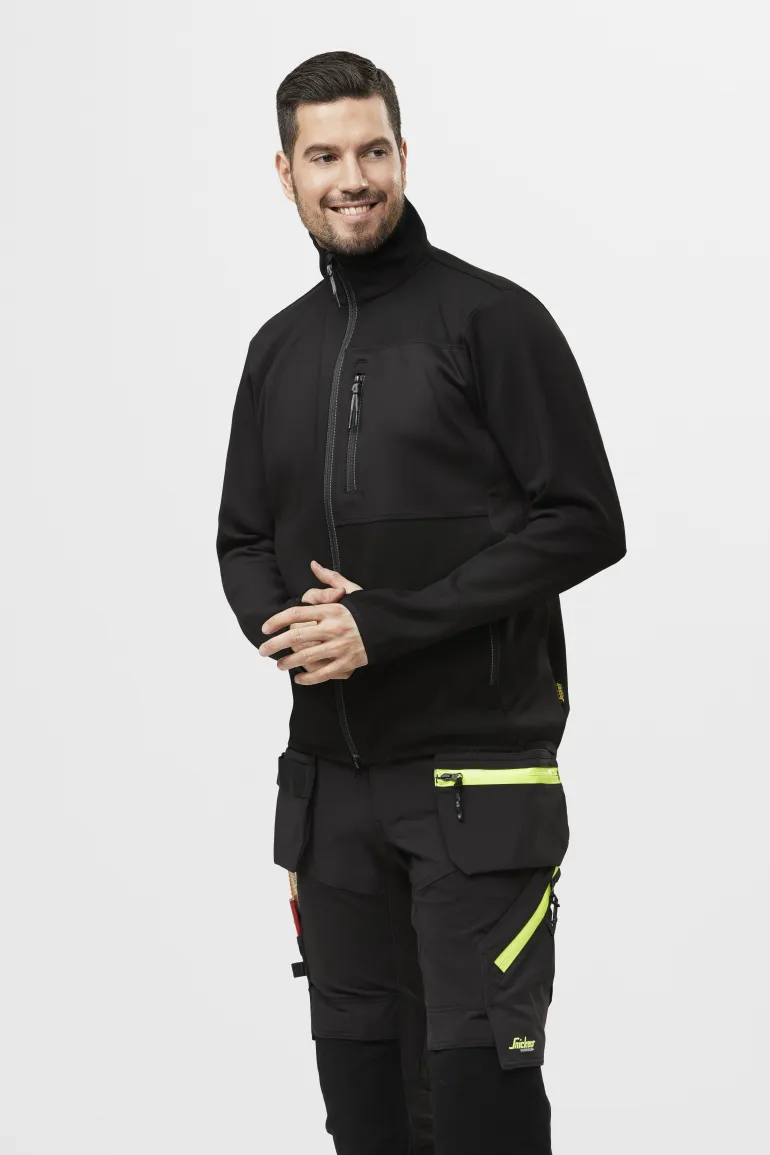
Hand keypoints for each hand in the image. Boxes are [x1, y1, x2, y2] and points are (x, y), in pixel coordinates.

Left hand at [259, 561, 366, 682]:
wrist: (392, 626)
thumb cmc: (368, 609)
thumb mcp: (351, 590)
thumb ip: (330, 579)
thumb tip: (313, 564)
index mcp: (331, 610)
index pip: (297, 614)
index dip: (277, 620)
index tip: (265, 627)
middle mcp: (333, 627)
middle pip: (297, 636)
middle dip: (276, 644)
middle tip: (263, 650)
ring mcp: (340, 646)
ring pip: (307, 656)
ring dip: (289, 663)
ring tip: (279, 665)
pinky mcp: (348, 662)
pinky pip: (324, 672)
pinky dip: (309, 678)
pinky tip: (299, 678)